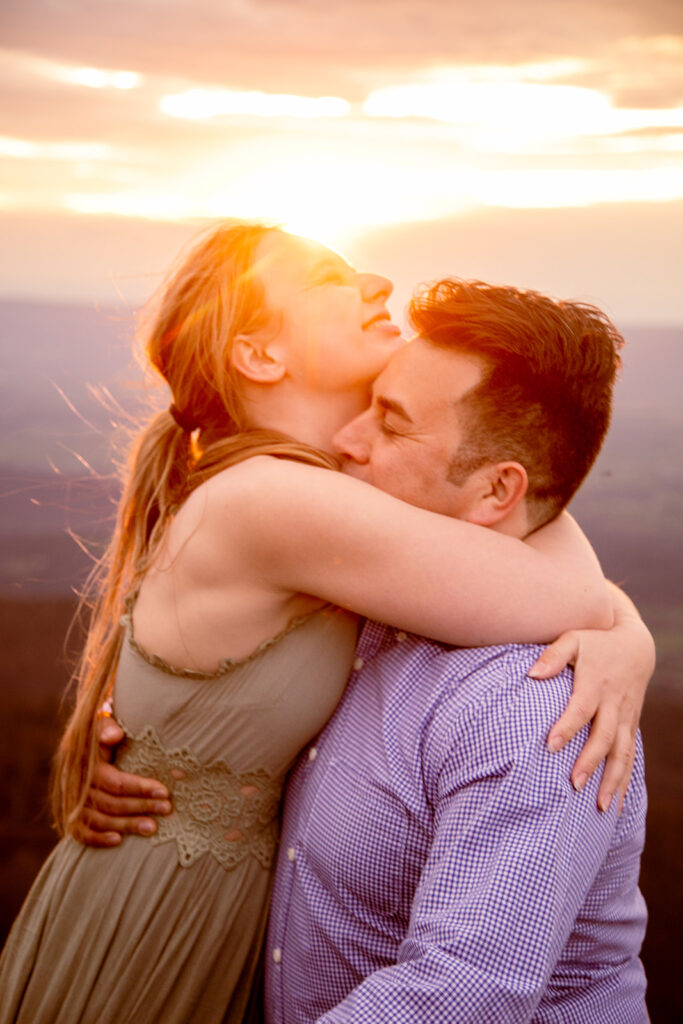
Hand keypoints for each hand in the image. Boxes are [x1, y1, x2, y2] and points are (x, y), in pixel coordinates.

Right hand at [72, 717, 171, 846]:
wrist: (83, 738)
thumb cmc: (103, 729)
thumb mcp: (103, 720)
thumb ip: (107, 726)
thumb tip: (115, 735)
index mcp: (84, 761)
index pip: (115, 782)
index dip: (140, 788)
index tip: (165, 791)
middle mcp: (75, 782)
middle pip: (109, 803)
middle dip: (141, 807)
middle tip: (166, 809)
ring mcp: (71, 799)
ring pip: (98, 819)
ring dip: (126, 825)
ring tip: (152, 828)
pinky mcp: (71, 812)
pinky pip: (80, 832)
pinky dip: (97, 839)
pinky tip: (119, 840)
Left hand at [530, 599, 654, 812]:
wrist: (636, 645)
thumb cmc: (595, 642)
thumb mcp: (573, 639)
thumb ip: (553, 655)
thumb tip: (532, 674)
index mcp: (596, 683)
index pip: (581, 709)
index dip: (567, 727)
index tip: (551, 746)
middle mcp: (614, 704)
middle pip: (603, 737)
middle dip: (590, 762)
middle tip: (574, 785)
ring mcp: (625, 717)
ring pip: (622, 753)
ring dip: (612, 780)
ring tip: (601, 807)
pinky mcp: (631, 726)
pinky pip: (630, 757)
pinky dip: (624, 781)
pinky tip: (615, 805)